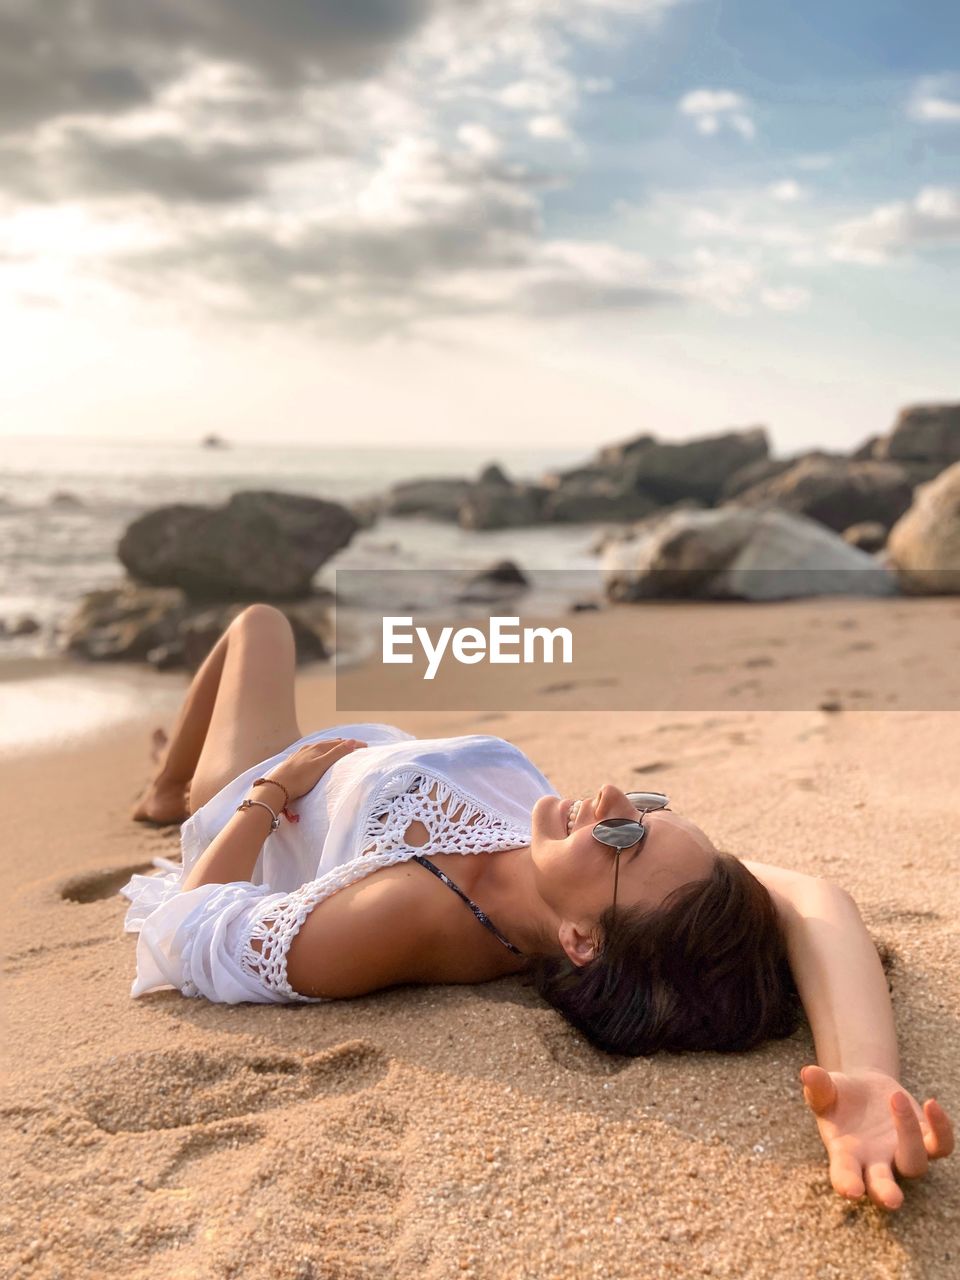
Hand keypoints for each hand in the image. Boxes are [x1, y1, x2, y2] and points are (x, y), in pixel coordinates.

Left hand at [266, 738, 366, 803]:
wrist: (276, 788)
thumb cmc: (300, 778)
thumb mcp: (321, 765)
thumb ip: (337, 753)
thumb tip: (352, 741)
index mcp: (317, 747)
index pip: (339, 743)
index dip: (353, 744)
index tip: (365, 747)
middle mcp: (308, 748)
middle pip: (329, 744)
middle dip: (343, 744)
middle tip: (354, 748)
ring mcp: (300, 755)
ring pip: (319, 748)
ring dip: (331, 749)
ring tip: (338, 750)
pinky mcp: (294, 763)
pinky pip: (311, 754)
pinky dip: (319, 754)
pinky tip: (316, 758)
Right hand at [799, 1063, 954, 1209]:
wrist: (864, 1090)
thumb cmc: (838, 1096)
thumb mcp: (825, 1090)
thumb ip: (818, 1086)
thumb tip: (809, 1072)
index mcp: (846, 1156)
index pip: (845, 1176)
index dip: (847, 1184)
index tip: (850, 1191)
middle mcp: (876, 1162)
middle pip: (885, 1187)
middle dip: (887, 1193)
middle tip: (892, 1199)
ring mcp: (901, 1153)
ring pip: (914, 1163)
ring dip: (909, 1136)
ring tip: (895, 1098)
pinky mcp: (925, 1139)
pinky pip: (940, 1144)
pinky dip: (941, 1128)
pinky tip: (931, 1104)